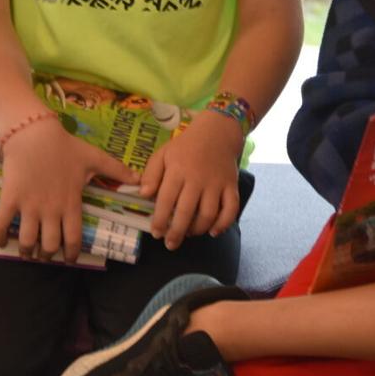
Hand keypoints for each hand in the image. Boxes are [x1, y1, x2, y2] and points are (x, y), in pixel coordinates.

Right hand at [0, 115, 140, 262]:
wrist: (35, 133)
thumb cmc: (65, 147)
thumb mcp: (94, 158)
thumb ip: (116, 171)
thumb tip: (139, 181)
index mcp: (71, 204)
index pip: (74, 238)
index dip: (72, 254)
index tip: (69, 260)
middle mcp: (51, 210)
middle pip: (49, 246)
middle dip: (48, 256)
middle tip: (46, 256)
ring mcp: (29, 206)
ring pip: (27, 241)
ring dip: (26, 251)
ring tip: (26, 253)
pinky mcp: (10, 199)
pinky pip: (2, 224)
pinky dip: (0, 237)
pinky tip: (2, 242)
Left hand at [140, 110, 244, 250]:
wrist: (217, 131)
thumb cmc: (186, 146)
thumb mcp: (164, 154)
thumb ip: (151, 174)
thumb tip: (143, 194)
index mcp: (178, 170)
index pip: (166, 200)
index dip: (159, 220)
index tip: (156, 233)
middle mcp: (197, 179)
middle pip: (186, 212)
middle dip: (176, 232)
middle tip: (170, 244)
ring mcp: (216, 183)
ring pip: (208, 214)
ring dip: (197, 230)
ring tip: (188, 234)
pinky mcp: (231, 186)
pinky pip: (231, 209)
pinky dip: (223, 223)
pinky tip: (213, 231)